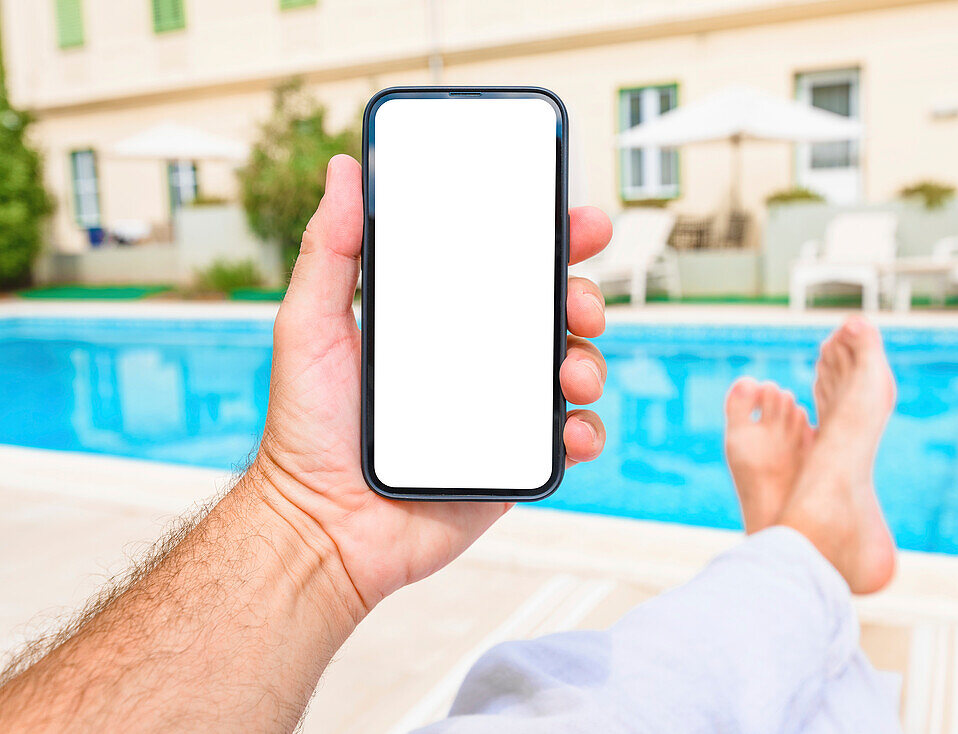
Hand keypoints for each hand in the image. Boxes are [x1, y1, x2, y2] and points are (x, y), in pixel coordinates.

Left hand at [253, 154, 611, 612]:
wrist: (321, 527)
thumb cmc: (308, 429)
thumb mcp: (310, 325)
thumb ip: (330, 249)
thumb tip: (344, 170)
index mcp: (439, 321)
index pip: (502, 267)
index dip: (546, 239)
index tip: (575, 219)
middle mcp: (476, 360)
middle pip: (550, 313)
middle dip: (582, 295)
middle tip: (579, 301)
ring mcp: (500, 411)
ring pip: (570, 370)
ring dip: (589, 360)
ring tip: (572, 373)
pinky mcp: (515, 463)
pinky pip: (568, 439)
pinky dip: (584, 430)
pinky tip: (569, 431)